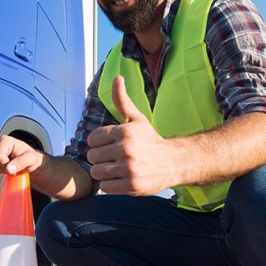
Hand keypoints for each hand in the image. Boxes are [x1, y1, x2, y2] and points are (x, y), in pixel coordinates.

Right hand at [0, 135, 43, 176]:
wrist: (27, 160)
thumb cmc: (29, 158)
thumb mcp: (31, 159)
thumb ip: (21, 163)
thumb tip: (9, 169)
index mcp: (5, 141)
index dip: (4, 165)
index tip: (13, 168)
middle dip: (1, 169)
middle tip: (11, 168)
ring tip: (6, 168)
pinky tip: (0, 170)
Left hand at [87, 76, 175, 194]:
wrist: (173, 162)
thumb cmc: (150, 140)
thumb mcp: (136, 119)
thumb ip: (122, 100)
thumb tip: (117, 78)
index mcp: (124, 132)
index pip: (92, 139)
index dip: (99, 143)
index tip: (110, 145)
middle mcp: (126, 149)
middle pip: (92, 157)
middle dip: (100, 158)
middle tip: (113, 158)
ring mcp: (129, 168)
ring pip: (97, 173)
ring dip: (104, 173)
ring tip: (116, 169)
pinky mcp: (132, 185)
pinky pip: (105, 188)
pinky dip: (110, 186)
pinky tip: (121, 179)